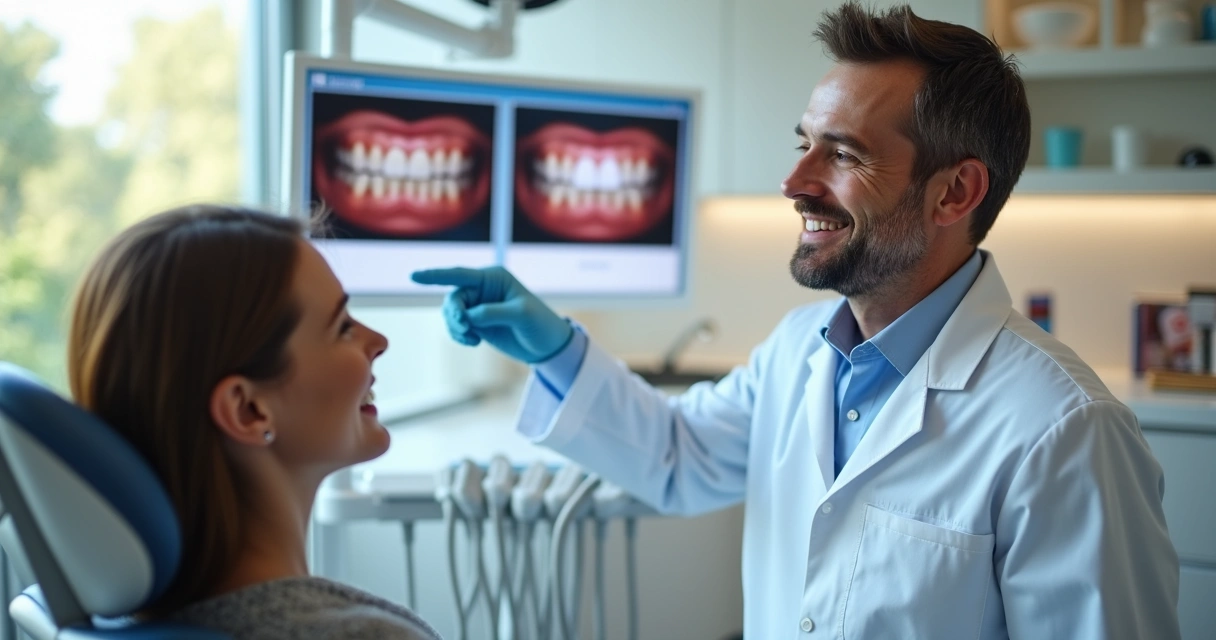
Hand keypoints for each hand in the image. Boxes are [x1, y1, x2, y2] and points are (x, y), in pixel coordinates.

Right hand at [410, 266, 573, 363]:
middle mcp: (483, 288)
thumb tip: (467, 316)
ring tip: (472, 339)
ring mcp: (478, 306)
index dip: (436, 276)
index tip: (414, 277)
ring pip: (451, 313)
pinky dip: (459, 335)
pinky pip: (456, 326)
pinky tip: (473, 342)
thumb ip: (492, 313)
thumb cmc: (540, 323)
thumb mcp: (520, 315)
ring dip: (455, 327)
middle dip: (454, 314)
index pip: (460, 274)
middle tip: (465, 328)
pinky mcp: (476, 323)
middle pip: (453, 297)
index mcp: (494, 278)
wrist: (547, 345)